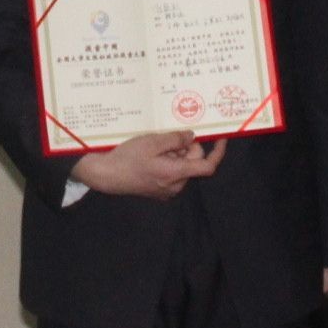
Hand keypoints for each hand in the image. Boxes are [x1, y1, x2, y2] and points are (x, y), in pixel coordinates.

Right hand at [70, 130, 227, 200]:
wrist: (106, 175)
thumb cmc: (127, 158)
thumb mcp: (152, 142)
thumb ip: (176, 139)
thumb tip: (192, 137)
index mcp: (176, 174)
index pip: (208, 166)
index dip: (218, 152)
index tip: (221, 138)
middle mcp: (175, 185)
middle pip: (193, 162)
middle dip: (186, 147)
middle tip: (169, 137)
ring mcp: (167, 190)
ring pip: (182, 166)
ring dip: (175, 153)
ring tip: (155, 146)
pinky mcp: (159, 190)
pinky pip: (172, 173)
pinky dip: (168, 161)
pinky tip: (152, 155)